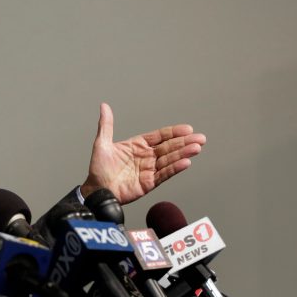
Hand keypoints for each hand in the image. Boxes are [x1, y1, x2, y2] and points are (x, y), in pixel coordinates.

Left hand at [81, 103, 205, 203]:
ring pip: (169, 160)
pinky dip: (174, 168)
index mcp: (137, 146)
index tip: (187, 129)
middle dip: (184, 142)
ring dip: (183, 154)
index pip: (159, 137)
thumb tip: (104, 106)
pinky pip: (164, 174)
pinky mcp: (148, 183)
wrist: (96, 189)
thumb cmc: (98, 169)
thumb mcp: (102, 144)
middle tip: (200, 138)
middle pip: (168, 148)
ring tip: (196, 148)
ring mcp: (148, 170)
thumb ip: (106, 125)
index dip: (173, 132)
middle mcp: (146, 157)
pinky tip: (185, 162)